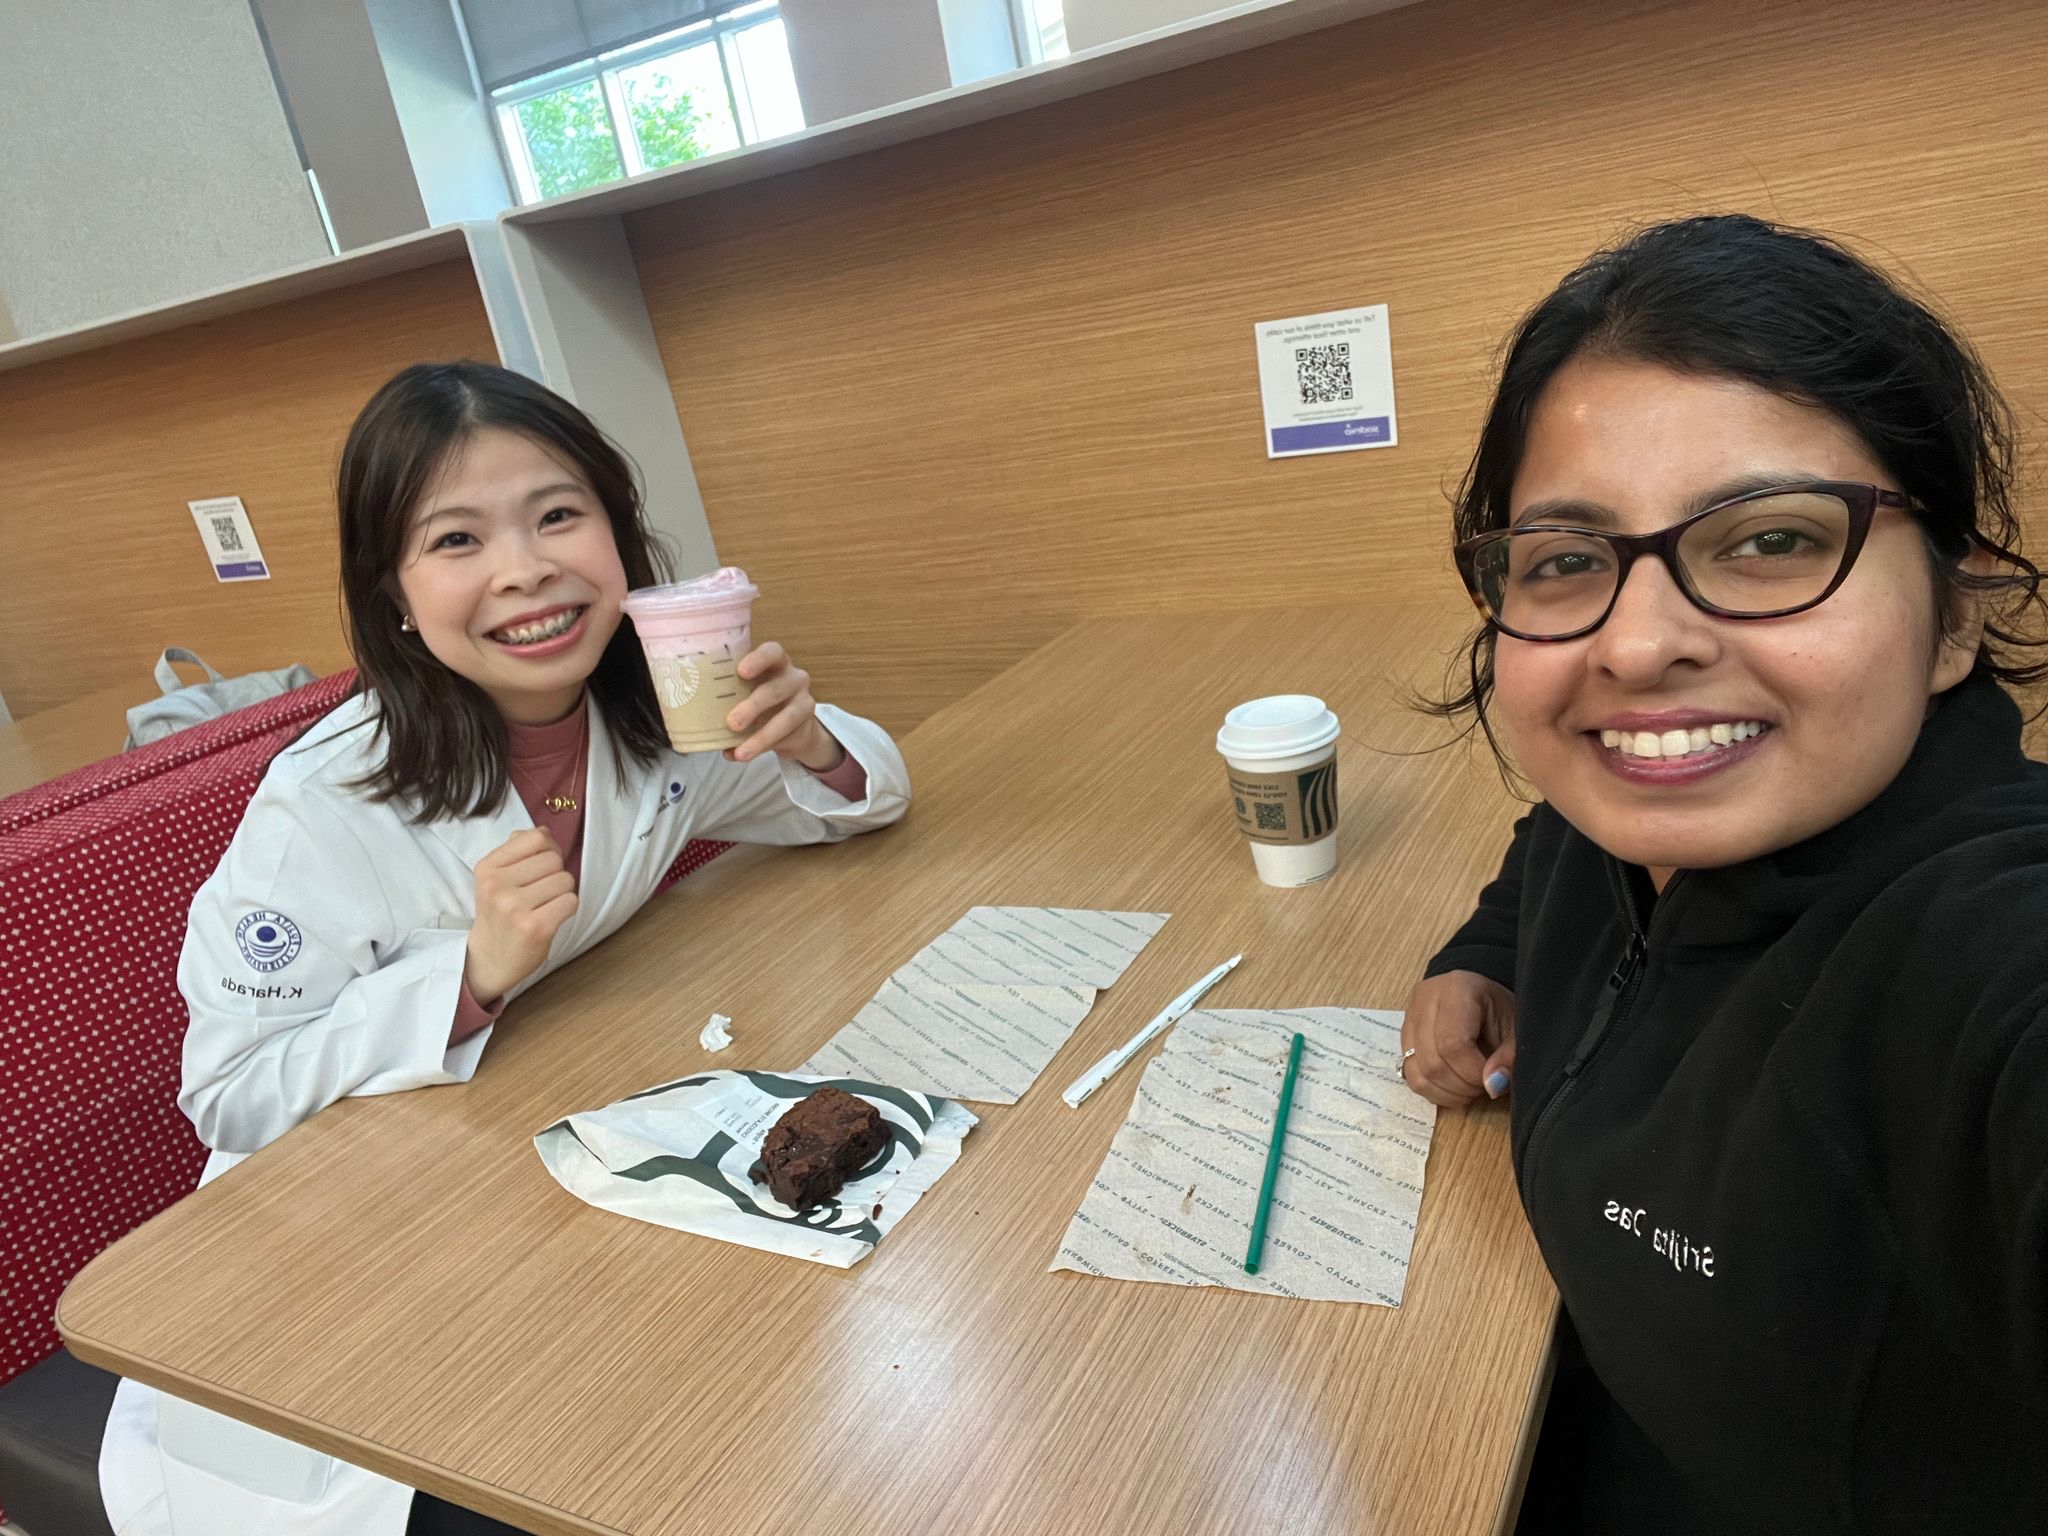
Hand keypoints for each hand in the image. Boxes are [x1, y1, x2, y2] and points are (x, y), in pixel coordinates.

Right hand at [464, 828, 577, 1004]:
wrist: (490, 959)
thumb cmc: (500, 914)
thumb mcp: (497, 877)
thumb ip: (518, 850)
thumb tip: (544, 831)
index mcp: (487, 867)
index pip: (536, 837)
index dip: (549, 849)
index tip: (541, 867)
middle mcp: (497, 885)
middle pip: (554, 859)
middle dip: (555, 873)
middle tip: (541, 892)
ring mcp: (514, 907)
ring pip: (565, 880)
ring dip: (562, 892)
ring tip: (544, 906)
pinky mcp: (535, 928)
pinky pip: (571, 901)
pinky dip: (567, 908)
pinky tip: (551, 917)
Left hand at [725, 641, 843, 769]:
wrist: (795, 727)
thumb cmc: (761, 700)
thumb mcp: (746, 691)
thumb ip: (726, 694)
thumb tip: (686, 711)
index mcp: (776, 663)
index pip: (772, 652)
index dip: (759, 660)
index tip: (741, 672)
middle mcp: (794, 678)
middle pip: (776, 688)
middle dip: (754, 706)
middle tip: (732, 722)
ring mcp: (804, 702)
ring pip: (787, 717)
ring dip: (761, 735)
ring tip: (740, 751)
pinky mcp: (806, 727)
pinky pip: (785, 738)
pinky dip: (762, 748)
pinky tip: (742, 755)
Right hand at [1399, 969, 1515, 1107]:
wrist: (1478, 995)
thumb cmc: (1498, 1009)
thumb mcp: (1515, 1028)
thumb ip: (1508, 1056)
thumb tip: (1493, 1086)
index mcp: (1455, 990)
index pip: (1452, 1043)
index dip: (1472, 1072)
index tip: (1492, 1080)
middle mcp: (1424, 1001)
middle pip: (1432, 1062)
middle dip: (1461, 1086)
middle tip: (1483, 1085)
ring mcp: (1408, 1019)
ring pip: (1417, 1073)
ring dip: (1446, 1092)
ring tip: (1469, 1087)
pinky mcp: (1403, 1037)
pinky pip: (1410, 1075)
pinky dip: (1434, 1090)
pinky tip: (1453, 1087)